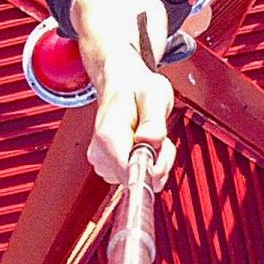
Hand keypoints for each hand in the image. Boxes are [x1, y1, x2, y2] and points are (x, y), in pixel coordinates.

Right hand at [89, 63, 175, 186]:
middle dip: (157, 162)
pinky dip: (146, 164)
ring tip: (150, 136)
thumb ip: (154, 120)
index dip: (154, 168)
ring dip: (153, 163)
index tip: (162, 148)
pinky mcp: (108, 168)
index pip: (130, 173)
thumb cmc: (136, 88)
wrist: (122, 85)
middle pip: (137, 179)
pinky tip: (144, 145)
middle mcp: (101, 153)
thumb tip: (151, 141)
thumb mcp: (154, 95)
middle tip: (159, 136)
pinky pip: (134, 177)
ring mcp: (102, 162)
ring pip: (137, 179)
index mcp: (109, 136)